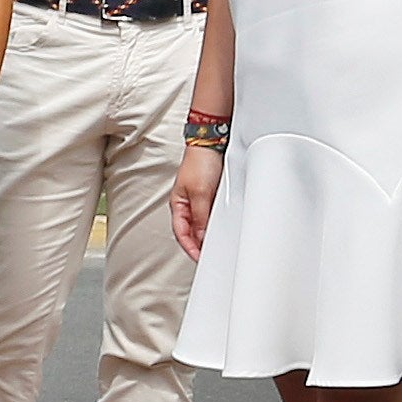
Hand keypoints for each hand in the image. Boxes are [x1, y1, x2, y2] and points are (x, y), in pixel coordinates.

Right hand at [173, 143, 220, 257]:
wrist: (212, 142)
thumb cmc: (199, 162)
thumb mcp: (200, 193)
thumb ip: (201, 217)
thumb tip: (202, 237)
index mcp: (178, 205)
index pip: (181, 234)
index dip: (190, 248)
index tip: (199, 259)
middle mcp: (187, 205)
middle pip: (191, 232)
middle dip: (198, 246)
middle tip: (209, 257)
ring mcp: (199, 201)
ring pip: (202, 225)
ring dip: (208, 236)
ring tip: (216, 247)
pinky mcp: (210, 195)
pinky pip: (211, 215)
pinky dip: (216, 224)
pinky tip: (222, 229)